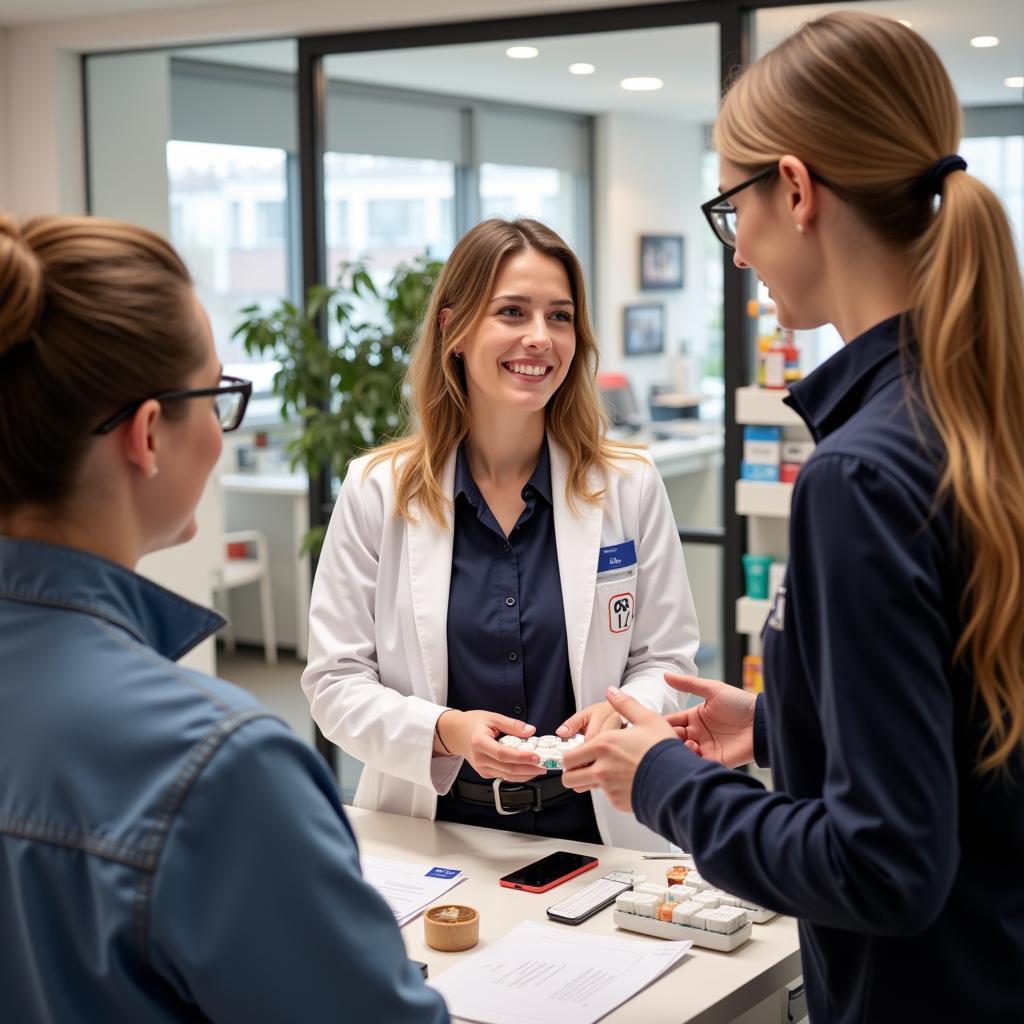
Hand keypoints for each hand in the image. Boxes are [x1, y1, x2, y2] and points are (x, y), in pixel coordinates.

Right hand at [435, 710, 544, 781]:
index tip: (536, 756)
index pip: (503, 754)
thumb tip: (530, 731)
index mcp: (479, 743)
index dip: (521, 757)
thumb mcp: (492, 717)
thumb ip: (512, 725)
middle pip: (507, 769)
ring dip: (525, 774)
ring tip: (540, 769)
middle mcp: (480, 759)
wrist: (456, 733)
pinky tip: (528, 769)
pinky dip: (518, 775)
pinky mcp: (485, 773)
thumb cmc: (472, 724)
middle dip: (528, 769)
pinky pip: (504, 776)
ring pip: (507, 776)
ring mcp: (481, 768)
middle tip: (544, 765)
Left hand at [561, 687, 676, 811]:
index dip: (571, 755)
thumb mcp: (647, 718)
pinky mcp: (619, 801)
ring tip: (604, 772)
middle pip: (569, 778)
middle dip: (573, 772)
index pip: (569, 756)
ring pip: (585, 788)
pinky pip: (607, 796)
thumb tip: (611, 691)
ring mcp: (609, 787)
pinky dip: (612, 789)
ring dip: (588, 782)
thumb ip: (625, 704)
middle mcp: (602, 768)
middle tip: (583, 766)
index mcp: (603, 745)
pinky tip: (626, 779)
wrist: (678, 780)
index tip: (577, 753)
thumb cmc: (663, 750)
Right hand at [663, 674, 755, 767]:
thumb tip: (665, 675)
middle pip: (674, 738)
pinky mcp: (715, 760)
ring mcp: (706, 747)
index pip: (671, 721)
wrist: (762, 722)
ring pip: (683, 751)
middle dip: (669, 737)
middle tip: (671, 734)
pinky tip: (696, 749)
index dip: (661, 723)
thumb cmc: (740, 703)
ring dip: (680, 748)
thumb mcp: (713, 689)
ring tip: (690, 742)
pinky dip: (691, 759)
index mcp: (695, 717)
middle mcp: (697, 734)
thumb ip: (689, 684)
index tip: (652, 723)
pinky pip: (697, 763)